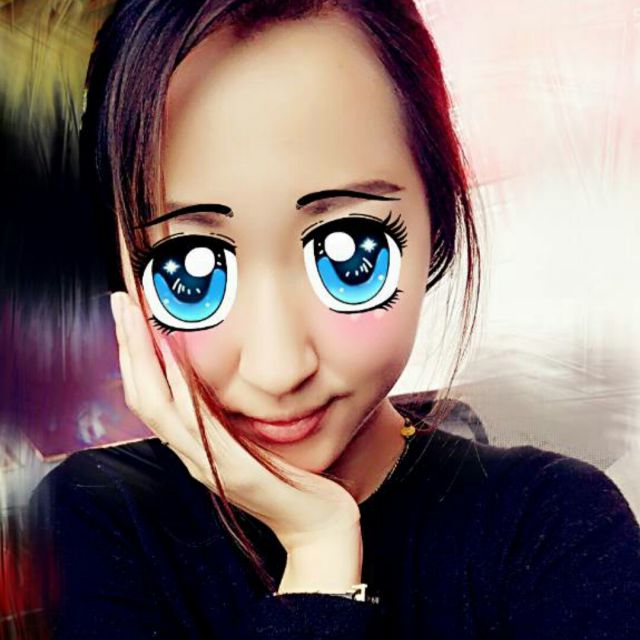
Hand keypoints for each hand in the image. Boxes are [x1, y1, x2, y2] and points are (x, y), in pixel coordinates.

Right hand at [110, 292, 360, 553]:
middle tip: (120, 303)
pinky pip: (197, 427)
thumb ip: (229, 419)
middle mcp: (192, 454)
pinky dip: (179, 392)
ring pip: (158, 407)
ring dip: (142, 360)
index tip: (128, 316)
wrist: (318, 525)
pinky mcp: (234, 470)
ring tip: (133, 320)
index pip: (150, 396)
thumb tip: (216, 383)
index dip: (133, 357)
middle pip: (143, 395)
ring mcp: (209, 463)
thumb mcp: (252, 442)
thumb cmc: (289, 481)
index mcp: (195, 445)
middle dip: (128, 347)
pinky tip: (173, 361)